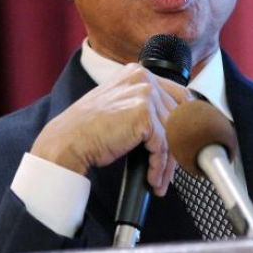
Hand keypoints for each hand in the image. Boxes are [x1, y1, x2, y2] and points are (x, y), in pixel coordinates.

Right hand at [30, 64, 193, 196]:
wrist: (66, 142)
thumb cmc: (88, 129)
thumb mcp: (120, 106)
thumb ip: (144, 105)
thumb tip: (174, 122)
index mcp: (138, 73)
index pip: (179, 95)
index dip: (186, 122)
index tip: (186, 141)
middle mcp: (143, 78)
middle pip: (178, 116)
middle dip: (176, 147)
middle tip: (171, 169)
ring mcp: (144, 93)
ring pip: (172, 133)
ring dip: (167, 163)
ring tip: (159, 179)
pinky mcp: (143, 113)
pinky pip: (162, 145)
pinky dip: (159, 166)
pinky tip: (152, 178)